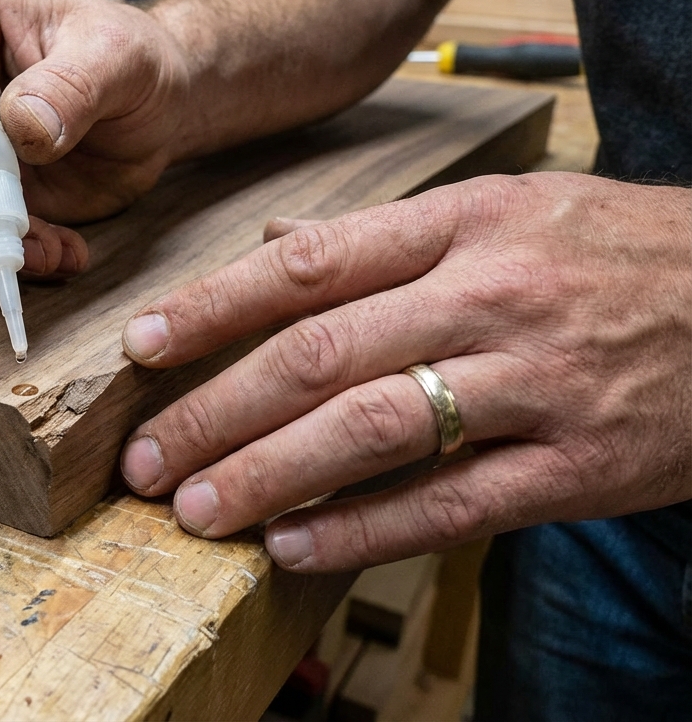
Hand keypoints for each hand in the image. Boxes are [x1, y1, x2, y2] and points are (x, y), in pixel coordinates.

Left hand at [117, 172, 691, 571]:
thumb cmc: (617, 254)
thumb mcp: (510, 211)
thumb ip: (388, 237)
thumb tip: (275, 245)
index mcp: (466, 226)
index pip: (310, 265)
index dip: (214, 308)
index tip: (141, 345)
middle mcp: (492, 297)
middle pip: (320, 354)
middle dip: (215, 411)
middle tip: (147, 458)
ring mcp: (538, 383)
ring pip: (373, 430)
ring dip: (268, 475)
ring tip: (198, 509)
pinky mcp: (578, 466)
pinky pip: (451, 505)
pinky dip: (362, 532)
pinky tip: (293, 547)